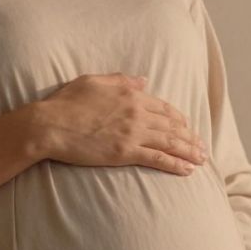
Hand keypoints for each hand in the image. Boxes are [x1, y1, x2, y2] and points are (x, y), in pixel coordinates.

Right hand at [33, 72, 207, 175]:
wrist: (50, 125)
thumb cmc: (66, 102)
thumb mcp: (94, 81)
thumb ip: (122, 80)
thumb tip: (143, 80)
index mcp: (130, 94)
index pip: (163, 107)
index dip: (178, 119)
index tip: (187, 126)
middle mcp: (137, 112)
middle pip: (172, 125)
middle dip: (189, 137)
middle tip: (201, 147)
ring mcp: (133, 133)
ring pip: (170, 142)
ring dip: (189, 151)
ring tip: (201, 159)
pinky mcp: (125, 152)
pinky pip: (158, 158)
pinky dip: (175, 164)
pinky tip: (187, 169)